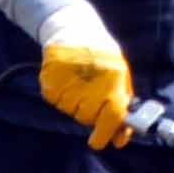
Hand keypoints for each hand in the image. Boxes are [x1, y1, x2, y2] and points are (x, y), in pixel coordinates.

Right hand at [39, 26, 135, 149]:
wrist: (74, 30)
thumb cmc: (102, 56)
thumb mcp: (120, 75)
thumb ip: (123, 106)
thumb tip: (120, 139)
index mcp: (114, 80)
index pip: (112, 116)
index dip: (105, 133)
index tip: (98, 142)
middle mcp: (91, 82)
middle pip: (87, 117)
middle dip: (90, 114)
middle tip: (90, 97)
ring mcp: (69, 81)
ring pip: (70, 111)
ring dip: (74, 104)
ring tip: (78, 82)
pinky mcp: (50, 80)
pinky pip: (56, 102)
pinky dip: (61, 96)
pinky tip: (67, 80)